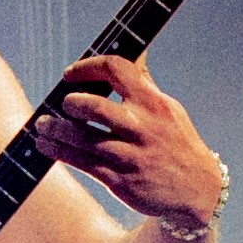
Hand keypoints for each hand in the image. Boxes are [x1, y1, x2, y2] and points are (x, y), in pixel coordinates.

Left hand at [41, 52, 226, 230]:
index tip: (70, 73)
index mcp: (153, 103)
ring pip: (80, 137)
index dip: (87, 66)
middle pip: (92, 105)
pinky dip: (58, 152)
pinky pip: (81, 162)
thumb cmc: (178, 143)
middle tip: (64, 105)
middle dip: (70, 103)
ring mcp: (129, 155)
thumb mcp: (169, 109)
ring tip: (43, 125)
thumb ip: (145, 82)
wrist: (199, 192)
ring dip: (54, 129)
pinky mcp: (120, 180)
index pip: (116, 68)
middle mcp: (141, 127)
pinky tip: (46, 146)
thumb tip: (135, 50)